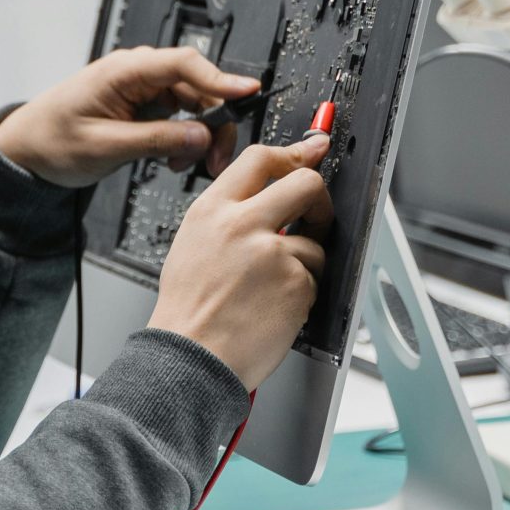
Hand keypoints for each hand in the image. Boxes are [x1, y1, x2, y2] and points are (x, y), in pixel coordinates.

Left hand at [0, 46, 258, 188]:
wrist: (27, 150)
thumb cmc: (52, 141)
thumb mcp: (104, 146)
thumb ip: (155, 140)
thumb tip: (201, 137)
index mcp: (124, 70)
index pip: (183, 63)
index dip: (220, 77)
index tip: (248, 91)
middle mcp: (139, 74)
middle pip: (198, 87)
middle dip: (214, 123)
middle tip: (217, 160)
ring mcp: (144, 90)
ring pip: (194, 106)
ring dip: (201, 137)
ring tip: (187, 167)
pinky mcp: (146, 107)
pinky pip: (181, 119)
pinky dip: (186, 141)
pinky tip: (174, 162)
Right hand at [146, 134, 333, 390]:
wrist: (191, 358)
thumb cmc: (189, 311)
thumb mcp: (194, 244)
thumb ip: (230, 215)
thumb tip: (267, 195)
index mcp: (213, 211)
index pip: (260, 159)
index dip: (294, 153)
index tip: (313, 151)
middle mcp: (243, 224)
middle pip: (305, 183)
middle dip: (319, 201)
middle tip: (315, 218)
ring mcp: (273, 253)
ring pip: (315, 243)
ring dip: (304, 265)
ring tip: (271, 290)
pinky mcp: (295, 283)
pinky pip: (314, 279)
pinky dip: (302, 295)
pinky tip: (274, 308)